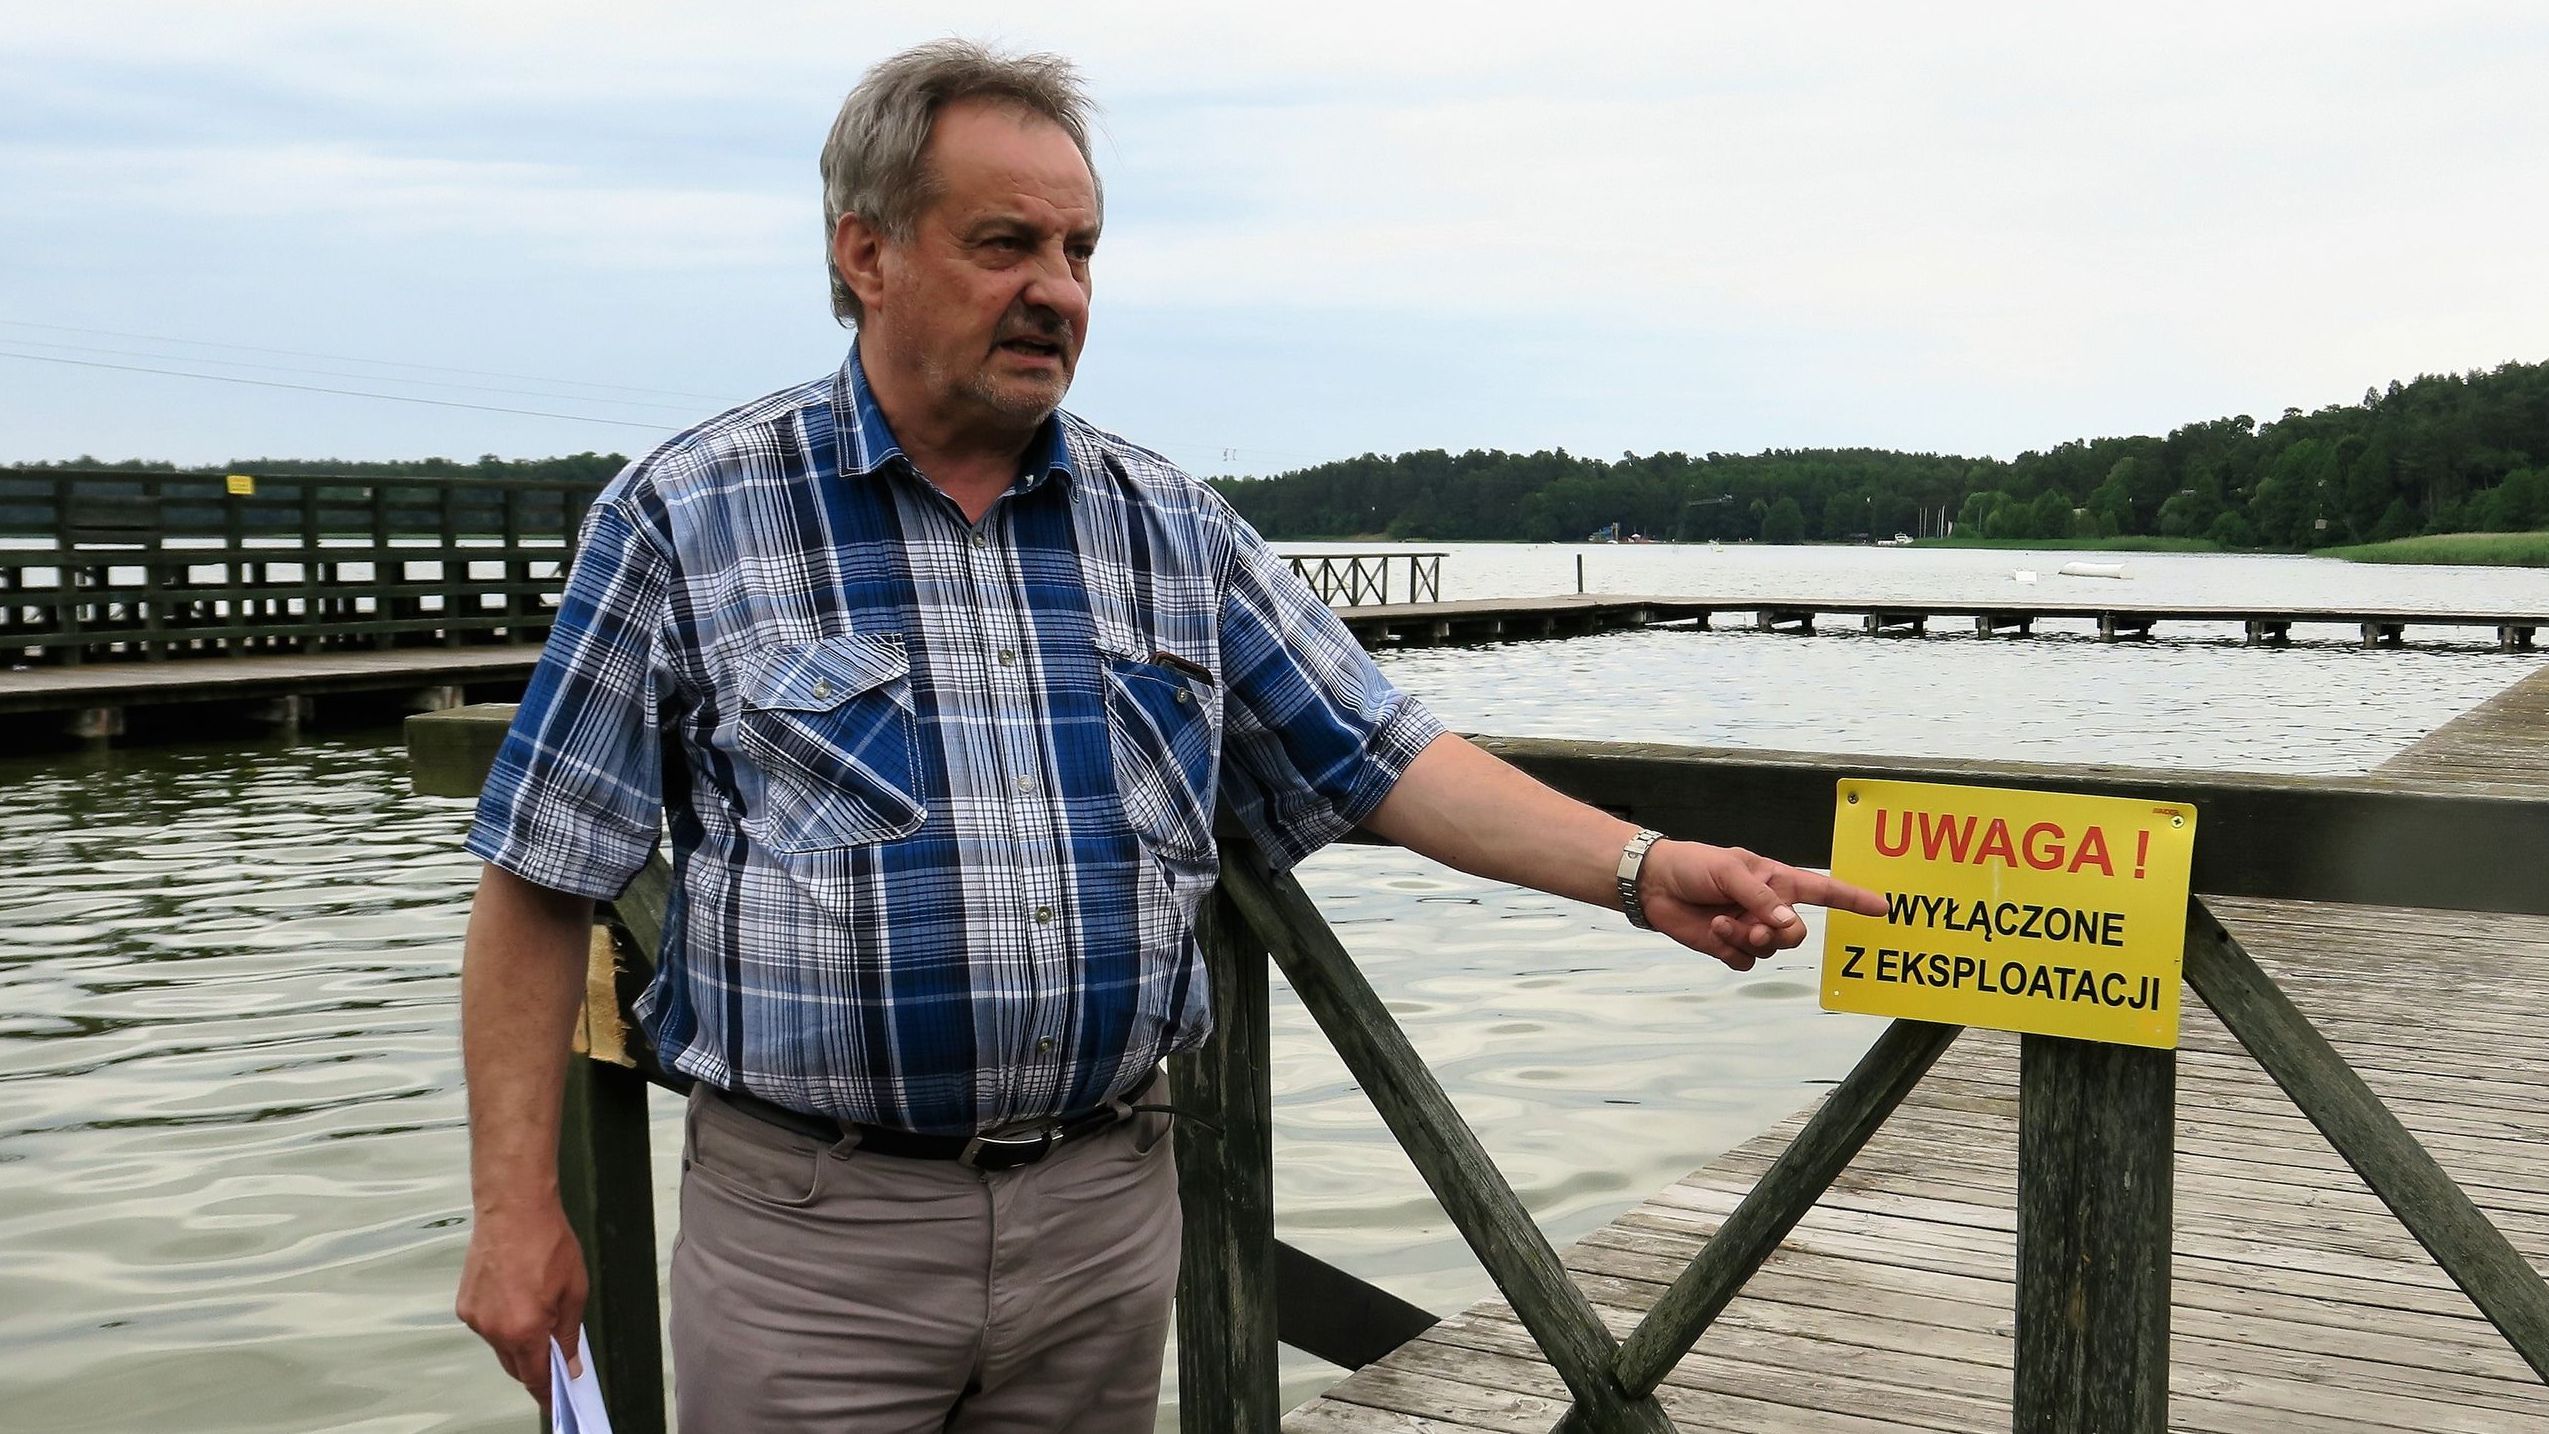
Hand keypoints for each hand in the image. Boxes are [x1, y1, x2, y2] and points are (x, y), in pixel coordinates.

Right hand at [455, 1201, 586, 1414]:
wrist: (514, 1210)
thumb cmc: (547, 1243)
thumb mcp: (574, 1292)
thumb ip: (568, 1334)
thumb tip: (567, 1364)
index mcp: (524, 1330)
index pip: (534, 1377)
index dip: (546, 1392)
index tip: (556, 1401)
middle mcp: (493, 1329)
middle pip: (515, 1365)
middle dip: (534, 1367)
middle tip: (554, 1361)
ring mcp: (475, 1317)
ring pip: (500, 1345)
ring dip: (518, 1341)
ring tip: (538, 1315)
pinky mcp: (465, 1303)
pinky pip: (487, 1325)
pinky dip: (503, 1323)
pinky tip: (517, 1300)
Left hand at [1637, 841, 1887, 970]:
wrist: (1654, 884)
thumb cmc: (1693, 865)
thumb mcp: (1730, 870)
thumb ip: (1761, 898)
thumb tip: (1787, 924)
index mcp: (1777, 881)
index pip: (1824, 891)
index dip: (1854, 900)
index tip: (1883, 908)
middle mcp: (1768, 907)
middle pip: (1796, 934)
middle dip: (1781, 934)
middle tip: (1757, 928)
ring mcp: (1750, 928)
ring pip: (1771, 950)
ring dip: (1750, 940)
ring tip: (1725, 923)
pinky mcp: (1729, 946)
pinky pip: (1746, 962)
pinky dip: (1733, 950)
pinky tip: (1714, 931)